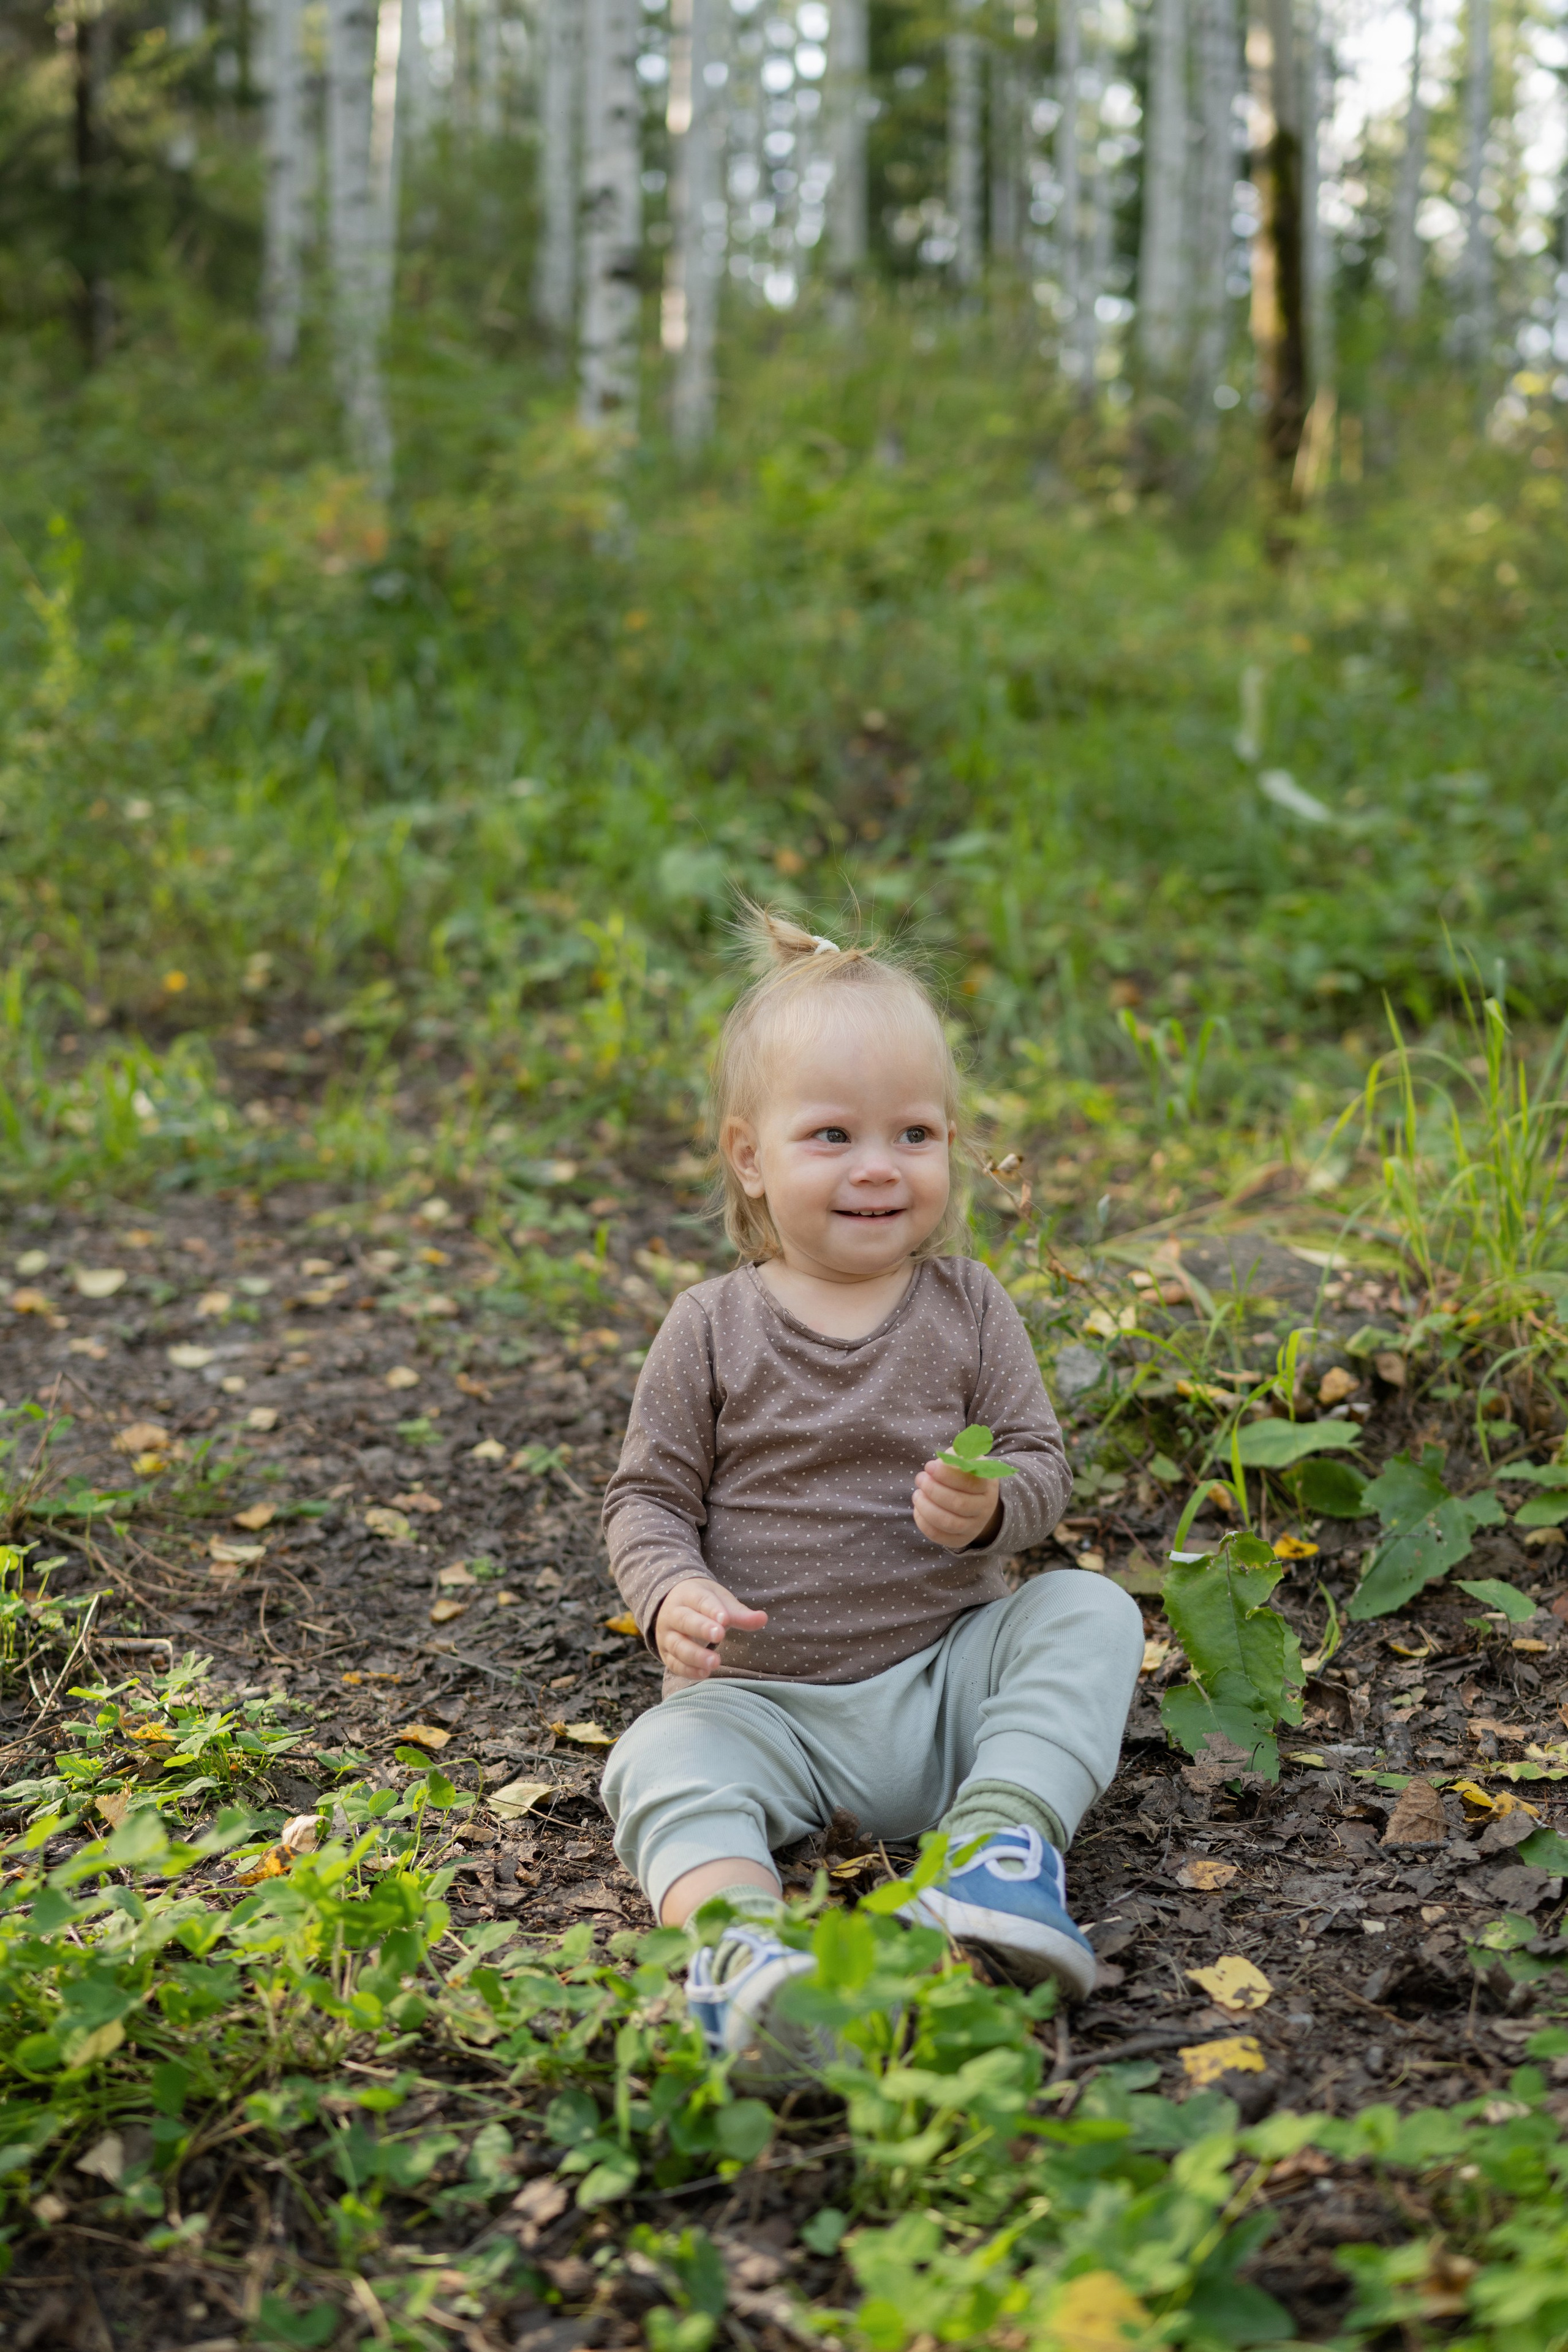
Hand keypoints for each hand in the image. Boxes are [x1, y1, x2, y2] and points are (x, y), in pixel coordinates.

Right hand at [653, 1577, 767, 1678]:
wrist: (672, 1605)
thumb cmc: (702, 1603)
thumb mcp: (720, 1601)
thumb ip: (740, 1613)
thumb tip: (763, 1619)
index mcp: (688, 1595)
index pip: (700, 1600)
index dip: (712, 1610)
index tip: (725, 1620)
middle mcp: (673, 1614)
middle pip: (684, 1621)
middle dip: (701, 1629)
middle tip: (720, 1636)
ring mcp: (666, 1635)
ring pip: (678, 1645)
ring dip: (695, 1655)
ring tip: (715, 1662)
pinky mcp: (666, 1653)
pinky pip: (674, 1663)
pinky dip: (688, 1670)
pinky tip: (705, 1673)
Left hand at [913, 1457, 1005, 1550]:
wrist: (978, 1499)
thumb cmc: (966, 1474)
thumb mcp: (967, 1459)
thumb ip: (956, 1456)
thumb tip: (942, 1462)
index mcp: (987, 1485)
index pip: (969, 1482)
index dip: (946, 1475)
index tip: (929, 1466)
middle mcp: (984, 1508)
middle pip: (959, 1504)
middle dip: (933, 1490)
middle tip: (920, 1479)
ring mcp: (974, 1527)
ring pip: (949, 1523)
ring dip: (927, 1508)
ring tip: (917, 1495)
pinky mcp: (960, 1539)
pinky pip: (940, 1537)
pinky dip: (924, 1524)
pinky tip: (918, 1509)